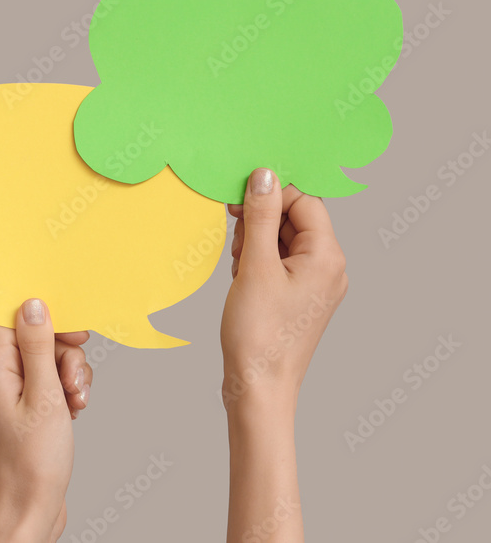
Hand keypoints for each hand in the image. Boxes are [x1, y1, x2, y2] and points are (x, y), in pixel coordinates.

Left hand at [0, 299, 93, 542]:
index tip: (76, 334)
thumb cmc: (33, 463)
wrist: (29, 512)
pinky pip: (45, 386)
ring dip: (69, 377)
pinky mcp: (20, 412)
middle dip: (64, 357)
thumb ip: (39, 347)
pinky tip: (73, 412)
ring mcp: (5, 397)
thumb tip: (32, 304)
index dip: (47, 321)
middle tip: (73, 383)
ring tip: (76, 404)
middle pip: (34, 342)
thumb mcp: (44, 396)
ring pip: (45, 363)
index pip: (13, 321)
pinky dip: (63, 393)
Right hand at [221, 168, 348, 542]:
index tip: (238, 200)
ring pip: (285, 240)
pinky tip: (241, 277)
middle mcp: (329, 268)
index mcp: (328, 256)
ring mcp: (315, 285)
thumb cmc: (259, 333)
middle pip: (296, 219)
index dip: (272, 194)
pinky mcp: (298, 298)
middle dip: (262, 220)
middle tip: (236, 237)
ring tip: (238, 265)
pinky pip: (280, 262)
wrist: (258, 387)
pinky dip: (258, 260)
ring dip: (257, 241)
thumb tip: (265, 176)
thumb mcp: (256, 266)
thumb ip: (262, 216)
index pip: (306, 201)